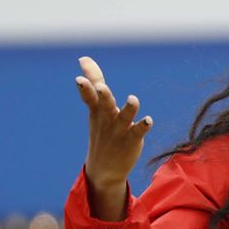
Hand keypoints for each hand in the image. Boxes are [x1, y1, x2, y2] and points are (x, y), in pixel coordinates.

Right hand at [75, 56, 151, 219]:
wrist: (104, 170)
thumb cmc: (101, 131)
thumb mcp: (95, 108)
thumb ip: (93, 83)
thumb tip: (84, 58)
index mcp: (97, 111)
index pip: (89, 96)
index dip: (85, 87)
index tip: (79, 78)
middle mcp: (107, 119)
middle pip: (105, 105)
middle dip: (103, 96)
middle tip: (101, 87)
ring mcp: (119, 130)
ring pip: (124, 117)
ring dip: (129, 108)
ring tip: (133, 99)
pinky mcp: (132, 140)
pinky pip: (138, 132)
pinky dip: (143, 125)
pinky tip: (149, 120)